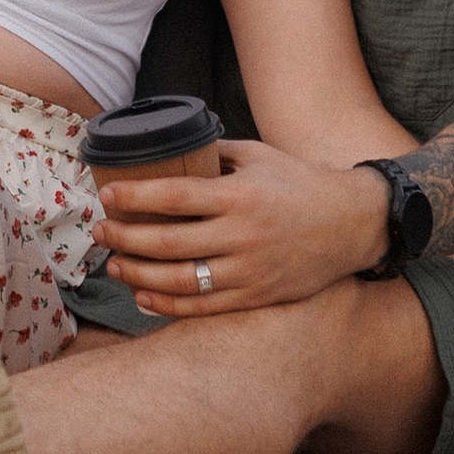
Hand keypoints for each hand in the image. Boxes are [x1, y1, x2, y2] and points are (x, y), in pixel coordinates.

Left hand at [96, 140, 387, 315]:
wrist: (353, 224)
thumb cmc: (300, 184)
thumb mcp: (258, 156)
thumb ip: (214, 151)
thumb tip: (169, 146)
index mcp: (240, 195)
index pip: (175, 195)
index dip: (135, 196)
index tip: (106, 194)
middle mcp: (243, 235)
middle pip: (168, 241)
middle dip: (125, 237)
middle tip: (100, 230)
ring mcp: (250, 270)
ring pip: (181, 280)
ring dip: (139, 275)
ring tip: (114, 264)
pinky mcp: (258, 296)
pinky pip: (204, 307)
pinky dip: (168, 305)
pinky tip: (143, 297)